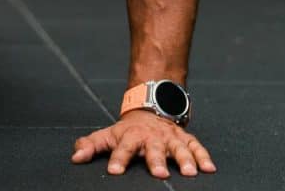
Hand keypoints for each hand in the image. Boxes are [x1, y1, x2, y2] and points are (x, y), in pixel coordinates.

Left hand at [70, 110, 215, 178]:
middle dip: (156, 161)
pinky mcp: (185, 138)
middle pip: (154, 149)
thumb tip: (75, 158)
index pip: (122, 148)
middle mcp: (152, 137)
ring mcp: (170, 137)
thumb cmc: (127, 130)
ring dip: (184, 159)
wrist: (150, 109)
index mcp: (131, 136)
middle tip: (159, 174)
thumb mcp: (107, 135)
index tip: (114, 171)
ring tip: (189, 172)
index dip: (117, 159)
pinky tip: (209, 168)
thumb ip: (91, 146)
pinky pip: (196, 146)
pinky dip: (203, 156)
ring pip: (178, 148)